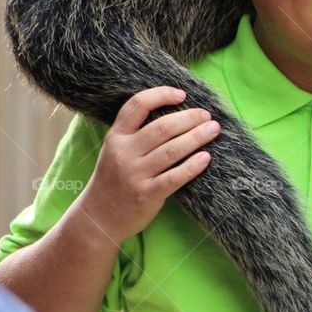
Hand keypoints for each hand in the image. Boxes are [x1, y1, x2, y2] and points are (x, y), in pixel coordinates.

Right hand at [76, 86, 218, 242]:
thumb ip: (137, 132)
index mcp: (116, 136)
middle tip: (207, 115)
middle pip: (163, 127)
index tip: (182, 94)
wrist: (98, 217)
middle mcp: (124, 152)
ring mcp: (135, 174)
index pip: (138, 105)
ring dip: (197, 137)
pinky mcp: (146, 194)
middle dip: (189, 118)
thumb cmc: (115, 178)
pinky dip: (193, 166)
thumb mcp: (116, 149)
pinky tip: (206, 157)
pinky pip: (175, 177)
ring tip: (213, 129)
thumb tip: (177, 111)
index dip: (161, 94)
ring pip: (172, 150)